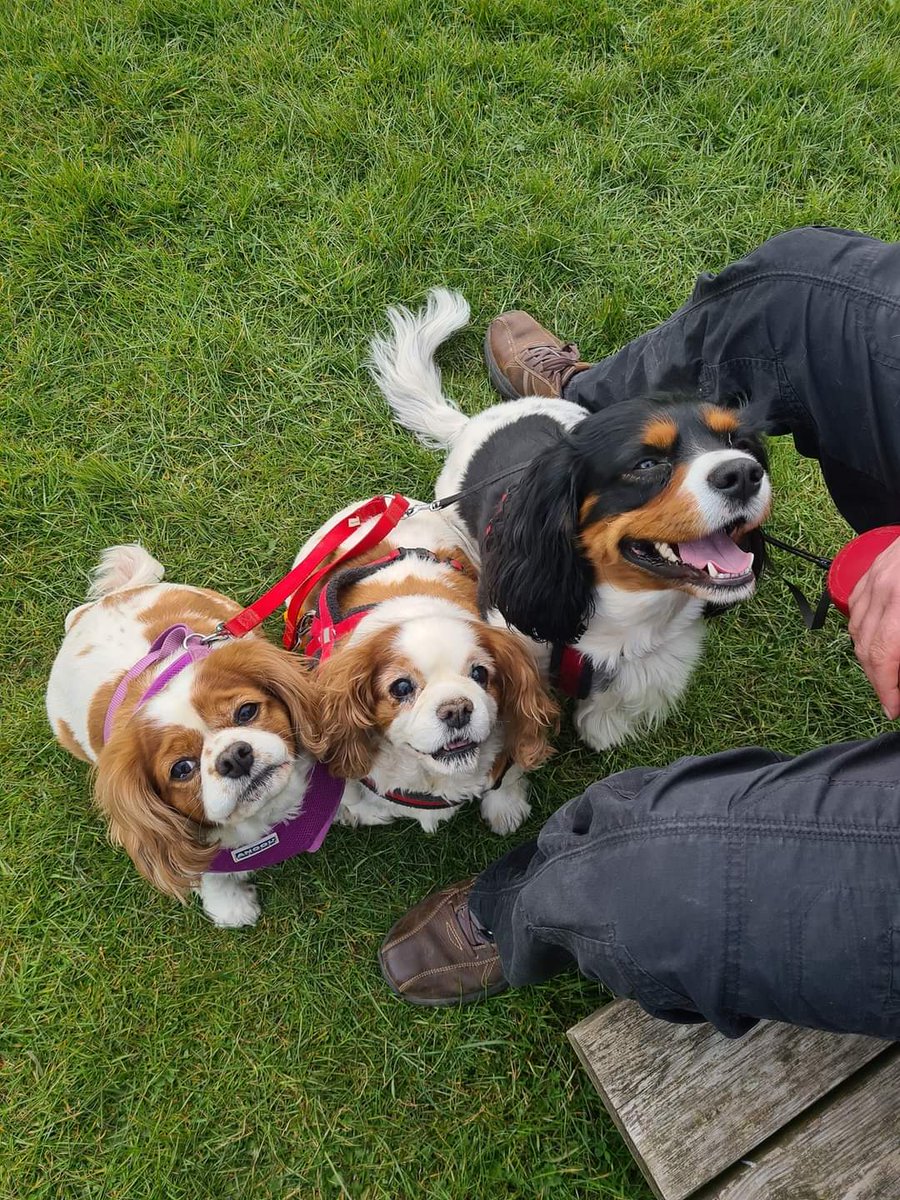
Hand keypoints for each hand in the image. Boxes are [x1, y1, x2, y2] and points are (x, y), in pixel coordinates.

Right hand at [848, 537, 899, 718]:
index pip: (884, 656)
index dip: (887, 690)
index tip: (894, 709)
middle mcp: (883, 590)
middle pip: (866, 647)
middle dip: (879, 680)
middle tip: (893, 697)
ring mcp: (874, 578)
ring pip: (856, 630)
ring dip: (869, 658)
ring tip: (887, 674)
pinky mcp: (871, 570)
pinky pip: (855, 609)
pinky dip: (861, 631)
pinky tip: (876, 641)